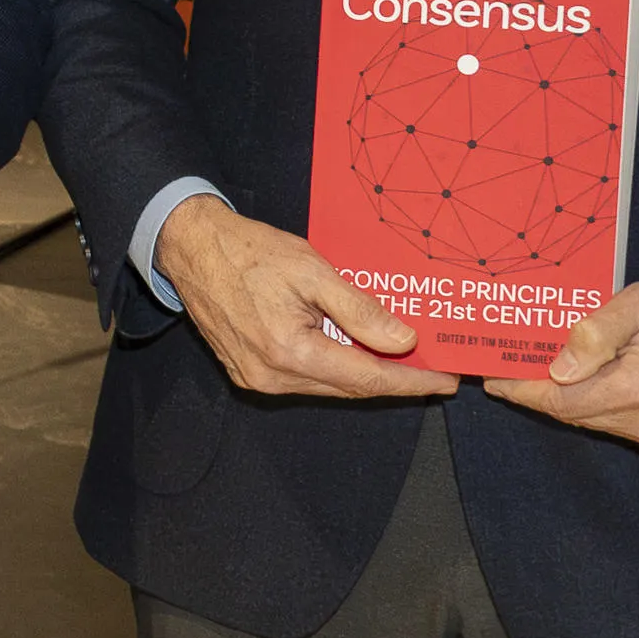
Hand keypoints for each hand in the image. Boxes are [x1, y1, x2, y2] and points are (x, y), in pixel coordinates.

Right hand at [155, 196, 455, 401]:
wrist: (193, 249)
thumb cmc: (250, 252)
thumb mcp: (313, 271)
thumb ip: (359, 310)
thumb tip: (403, 341)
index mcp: (290, 351)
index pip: (367, 379)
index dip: (410, 382)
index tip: (445, 379)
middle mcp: (273, 376)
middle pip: (350, 388)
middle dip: (393, 377)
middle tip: (431, 363)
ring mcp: (257, 380)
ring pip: (328, 385)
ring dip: (363, 371)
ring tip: (398, 353)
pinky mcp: (248, 374)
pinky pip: (305, 378)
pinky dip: (333, 366)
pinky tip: (352, 348)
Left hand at [484, 271, 638, 457]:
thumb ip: (595, 334)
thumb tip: (558, 370)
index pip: (563, 403)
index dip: (525, 392)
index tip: (495, 381)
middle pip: (577, 416)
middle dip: (548, 393)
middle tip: (522, 367)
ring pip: (599, 424)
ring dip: (578, 400)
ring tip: (563, 371)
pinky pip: (625, 430)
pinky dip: (607, 409)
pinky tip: (603, 383)